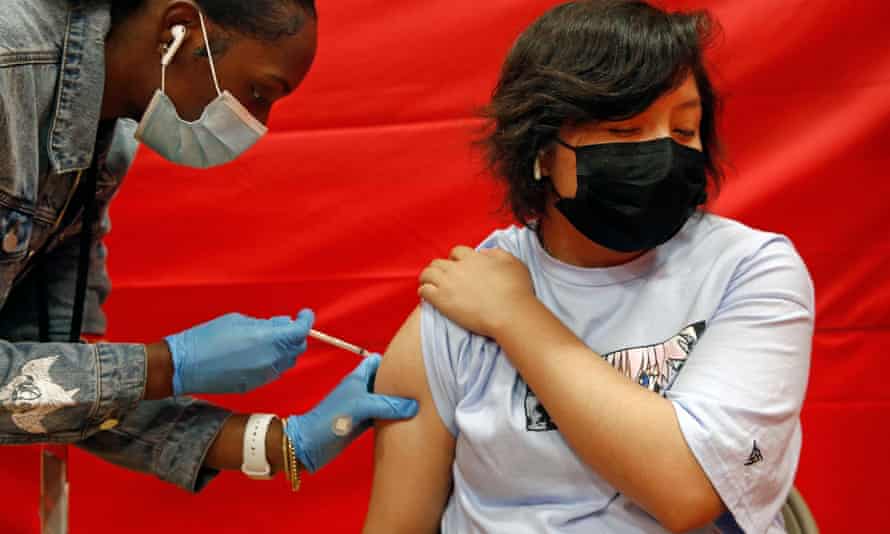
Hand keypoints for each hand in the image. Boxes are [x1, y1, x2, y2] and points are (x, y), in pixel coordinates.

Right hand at [165, 310, 313, 395]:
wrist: (185, 365)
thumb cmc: (208, 337)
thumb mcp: (239, 320)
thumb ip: (266, 323)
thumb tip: (282, 324)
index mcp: (269, 339)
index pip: (300, 331)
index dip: (306, 321)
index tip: (304, 314)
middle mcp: (271, 359)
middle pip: (297, 348)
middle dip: (295, 335)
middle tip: (284, 326)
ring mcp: (264, 375)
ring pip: (287, 362)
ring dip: (284, 350)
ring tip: (268, 340)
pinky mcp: (255, 385)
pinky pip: (272, 372)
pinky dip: (272, 361)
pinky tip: (257, 354)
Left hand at [285, 354, 417, 472]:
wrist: (309, 446)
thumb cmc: (328, 421)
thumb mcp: (360, 407)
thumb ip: (387, 404)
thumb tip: (413, 406)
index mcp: (358, 379)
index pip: (377, 361)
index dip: (392, 361)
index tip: (410, 367)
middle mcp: (360, 391)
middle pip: (384, 380)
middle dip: (399, 383)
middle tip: (419, 388)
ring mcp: (361, 408)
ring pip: (384, 400)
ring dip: (397, 403)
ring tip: (417, 405)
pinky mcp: (361, 424)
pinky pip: (381, 417)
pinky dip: (392, 418)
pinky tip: (404, 422)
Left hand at [418, 246, 535, 337]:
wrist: (509, 313)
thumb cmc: (516, 289)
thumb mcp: (513, 263)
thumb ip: (496, 254)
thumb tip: (483, 253)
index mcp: (473, 257)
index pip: (457, 252)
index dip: (456, 259)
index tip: (458, 267)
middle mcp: (457, 268)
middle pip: (438, 262)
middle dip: (439, 268)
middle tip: (441, 277)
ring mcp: (447, 283)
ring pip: (427, 274)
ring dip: (427, 278)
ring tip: (429, 285)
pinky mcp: (441, 300)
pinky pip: (423, 290)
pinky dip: (423, 291)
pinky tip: (426, 296)